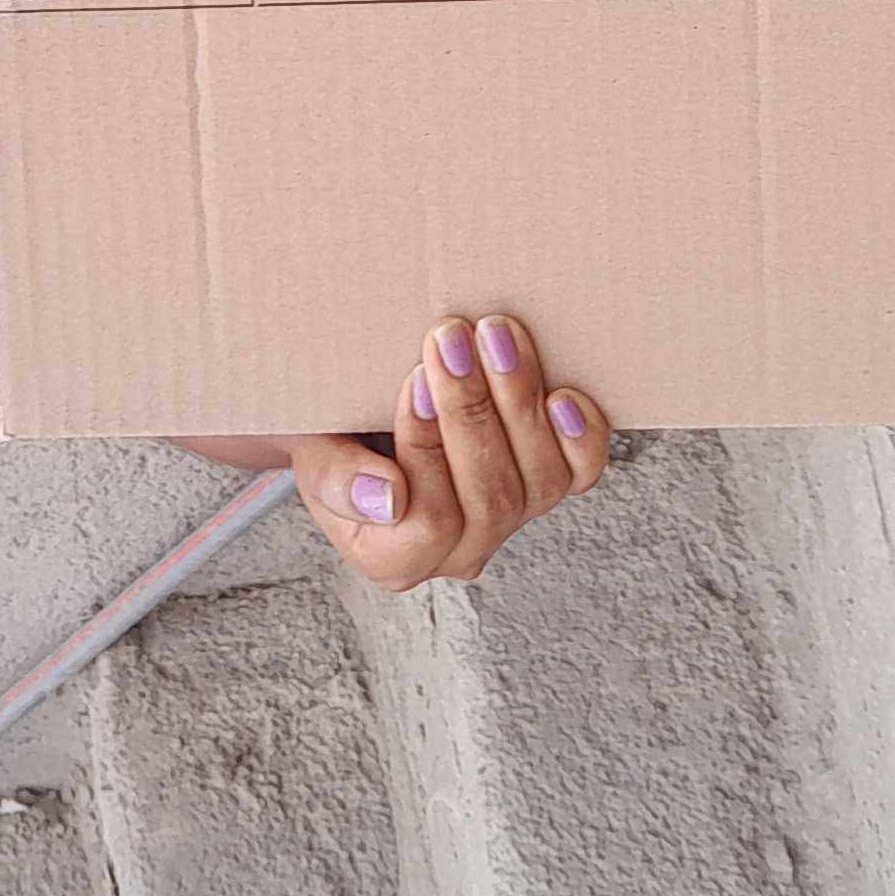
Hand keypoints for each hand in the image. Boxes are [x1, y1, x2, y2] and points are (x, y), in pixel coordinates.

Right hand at [281, 310, 611, 593]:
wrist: (360, 413)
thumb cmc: (334, 433)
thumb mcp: (314, 451)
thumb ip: (336, 479)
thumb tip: (390, 499)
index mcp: (395, 559)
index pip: (429, 520)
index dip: (425, 447)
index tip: (413, 380)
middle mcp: (460, 553)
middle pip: (490, 497)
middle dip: (471, 409)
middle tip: (451, 339)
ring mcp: (509, 521)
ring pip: (539, 482)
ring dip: (518, 401)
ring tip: (495, 336)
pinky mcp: (547, 485)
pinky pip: (580, 473)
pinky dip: (580, 434)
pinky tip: (562, 393)